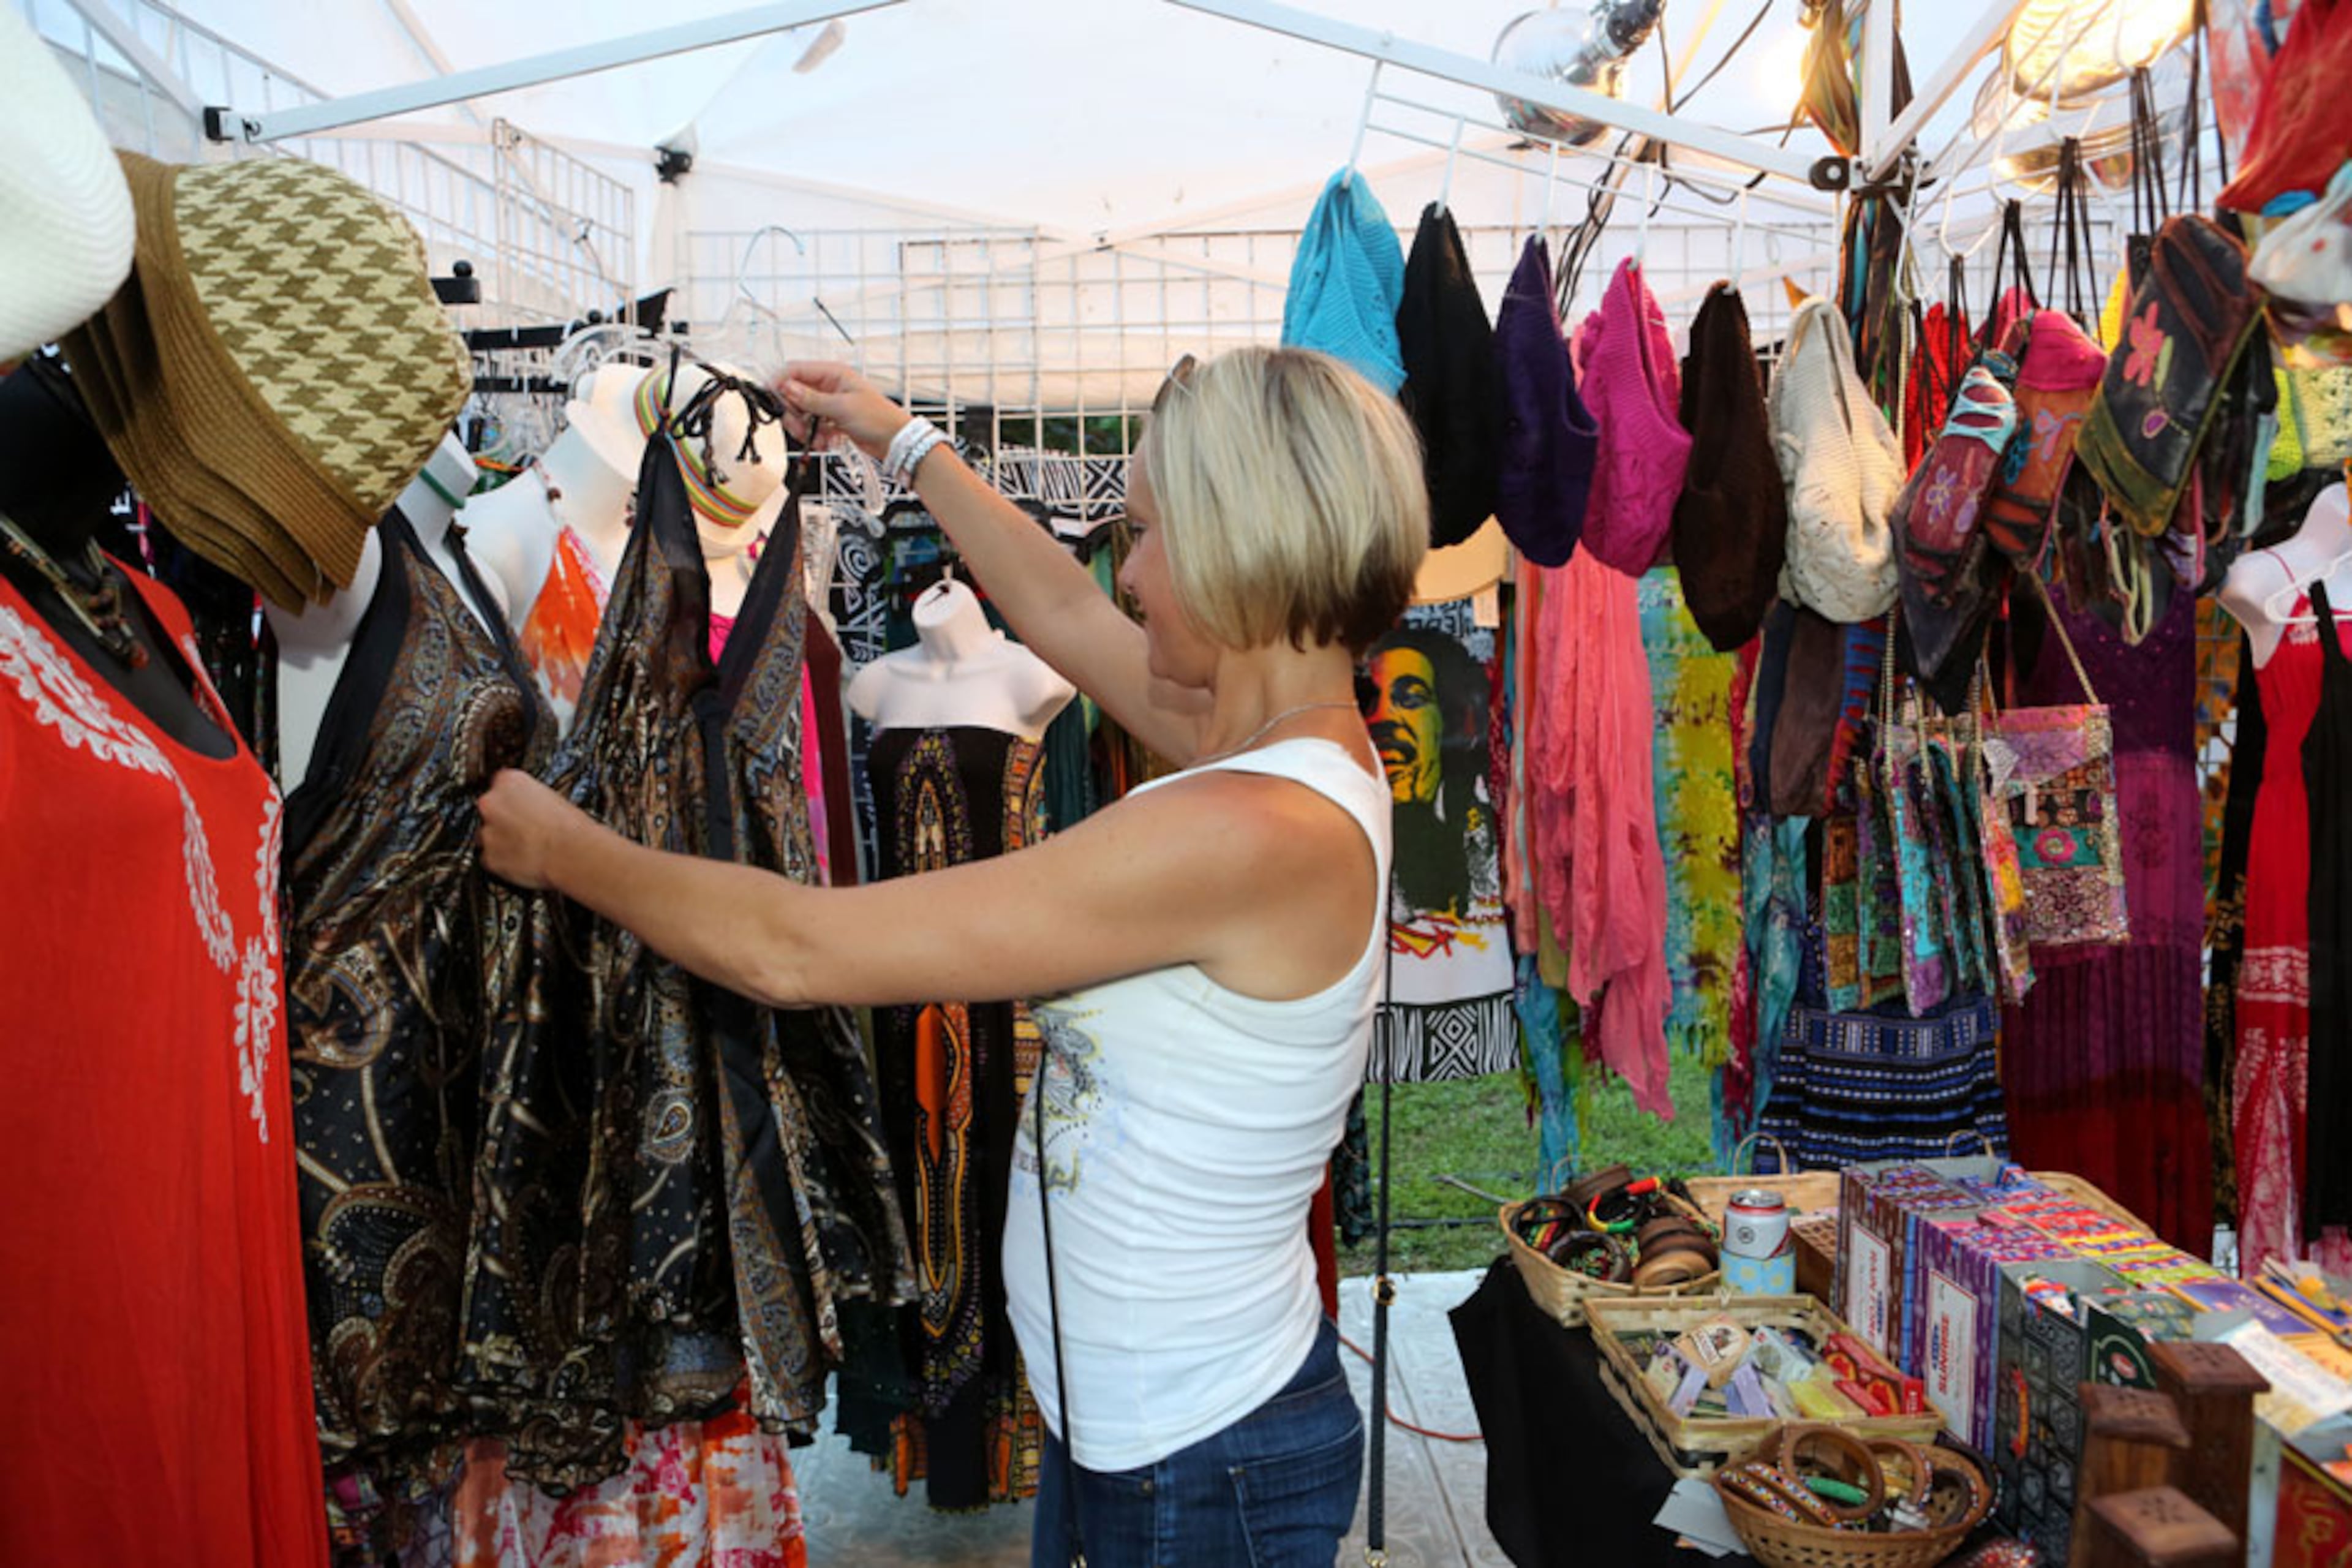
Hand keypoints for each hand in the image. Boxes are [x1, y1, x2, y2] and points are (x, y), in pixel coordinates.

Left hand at [477, 768, 593, 890]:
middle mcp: (492, 803)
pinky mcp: (489, 856)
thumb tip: (530, 805)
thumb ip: (532, 797)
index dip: (513, 797)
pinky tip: (523, 858)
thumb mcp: (554, 797)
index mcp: (509, 781)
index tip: (521, 805)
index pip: (501, 783)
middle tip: (525, 826)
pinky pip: (491, 857)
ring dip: (503, 839)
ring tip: (527, 845)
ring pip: (488, 834)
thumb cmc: (569, 827)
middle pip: (490, 808)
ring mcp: (487, 831)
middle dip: (503, 818)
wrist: (571, 853)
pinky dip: (503, 859)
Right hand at [776, 361, 908, 461]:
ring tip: (816, 439)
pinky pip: (812, 425)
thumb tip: (787, 388)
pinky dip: (814, 435)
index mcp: (833, 374)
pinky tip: (824, 442)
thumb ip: (812, 399)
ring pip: (802, 412)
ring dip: (804, 428)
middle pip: (795, 394)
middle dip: (794, 413)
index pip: (796, 370)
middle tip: (799, 427)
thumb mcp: (841, 407)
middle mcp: (829, 385)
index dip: (781, 383)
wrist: (895, 441)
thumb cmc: (879, 419)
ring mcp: (830, 403)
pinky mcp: (831, 419)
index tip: (772, 399)